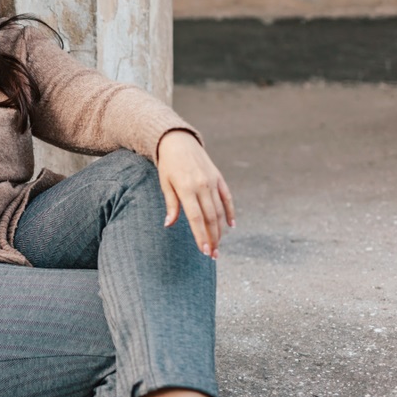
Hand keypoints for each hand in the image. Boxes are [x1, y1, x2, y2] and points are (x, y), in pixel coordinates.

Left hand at [156, 130, 235, 258]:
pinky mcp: (219, 178)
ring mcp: (213, 181)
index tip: (204, 251)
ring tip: (218, 246)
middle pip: (210, 217)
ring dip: (220, 230)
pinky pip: (227, 198)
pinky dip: (230, 212)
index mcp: (186, 188)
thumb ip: (171, 204)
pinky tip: (231, 226)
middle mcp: (202, 185)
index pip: (196, 218)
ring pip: (220, 211)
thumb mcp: (165, 184)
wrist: (179, 141)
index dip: (201, 236)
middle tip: (213, 255)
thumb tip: (169, 224)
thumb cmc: (168, 165)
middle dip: (212, 238)